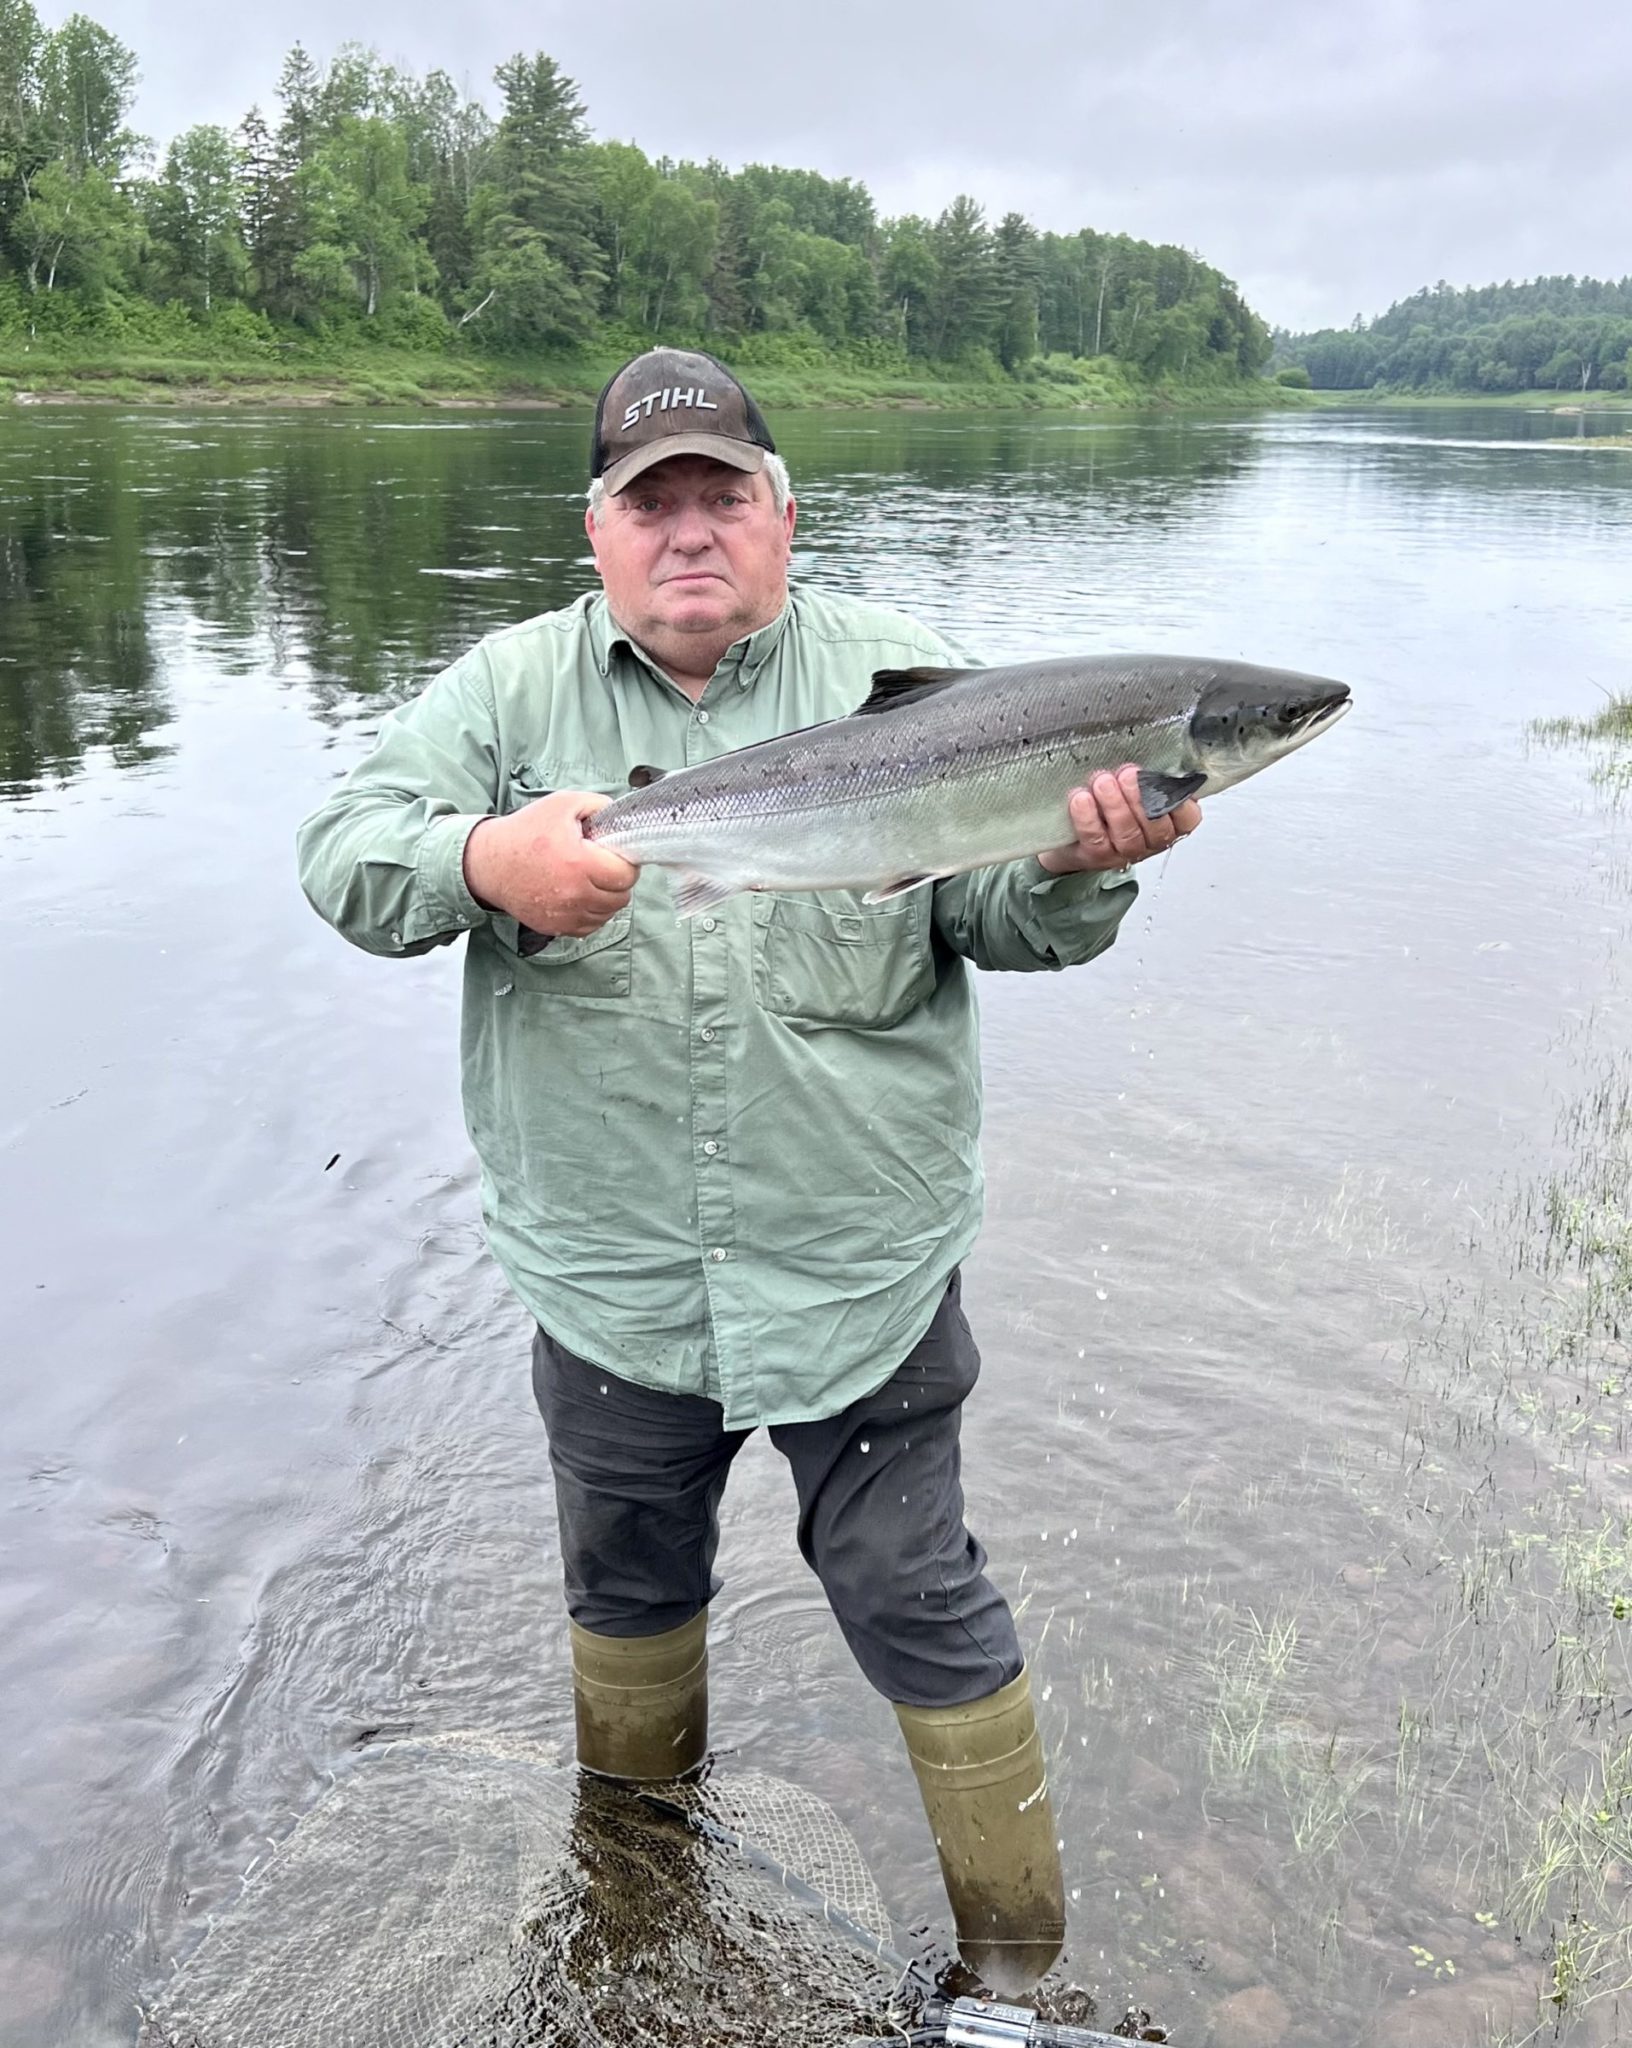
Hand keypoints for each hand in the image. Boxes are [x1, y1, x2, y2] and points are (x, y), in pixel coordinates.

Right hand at [463, 791, 639, 937]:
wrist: (490, 863)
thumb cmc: (526, 832)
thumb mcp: (563, 804)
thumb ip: (598, 806)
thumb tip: (622, 819)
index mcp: (579, 863)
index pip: (626, 875)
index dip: (625, 862)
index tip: (614, 855)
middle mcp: (574, 894)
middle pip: (621, 897)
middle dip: (618, 881)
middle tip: (604, 866)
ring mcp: (565, 915)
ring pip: (608, 914)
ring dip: (606, 898)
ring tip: (592, 880)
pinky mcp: (556, 927)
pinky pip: (589, 926)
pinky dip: (591, 913)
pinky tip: (581, 895)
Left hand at [1036, 764, 1202, 876]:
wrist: (1073, 831)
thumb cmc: (1112, 800)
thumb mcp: (1136, 784)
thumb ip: (1148, 774)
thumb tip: (1155, 750)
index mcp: (1170, 822)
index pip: (1187, 817)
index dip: (1179, 802)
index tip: (1164, 781)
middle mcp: (1151, 841)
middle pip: (1155, 826)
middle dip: (1140, 798)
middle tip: (1127, 775)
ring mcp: (1125, 851)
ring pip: (1127, 833)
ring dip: (1115, 805)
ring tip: (1103, 782)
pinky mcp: (1097, 856)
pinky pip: (1096, 839)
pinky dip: (1088, 818)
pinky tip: (1081, 799)